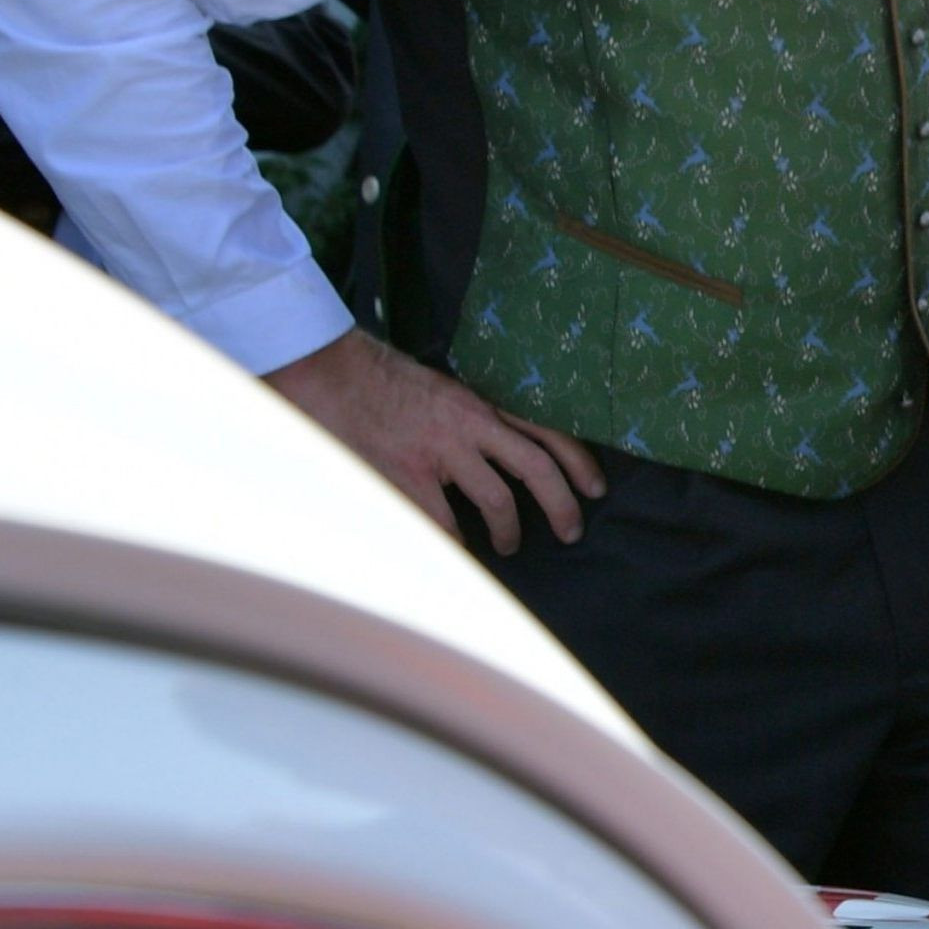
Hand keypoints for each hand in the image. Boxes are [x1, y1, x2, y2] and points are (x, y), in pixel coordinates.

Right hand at [263, 328, 605, 556]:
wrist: (333, 375)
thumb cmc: (386, 382)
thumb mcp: (446, 391)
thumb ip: (478, 417)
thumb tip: (509, 448)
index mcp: (483, 403)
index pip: (547, 431)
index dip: (579, 462)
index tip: (595, 489)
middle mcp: (471, 425)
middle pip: (536, 468)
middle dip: (561, 505)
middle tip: (570, 532)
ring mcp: (441, 451)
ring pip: (498, 500)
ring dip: (510, 531)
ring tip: (509, 545)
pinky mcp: (409, 475)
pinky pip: (446, 522)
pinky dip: (458, 543)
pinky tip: (462, 552)